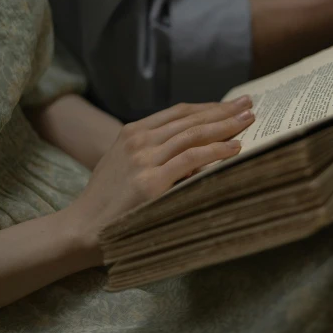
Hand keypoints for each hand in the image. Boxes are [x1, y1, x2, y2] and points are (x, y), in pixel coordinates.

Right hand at [62, 97, 254, 264]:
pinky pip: (192, 159)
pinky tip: (235, 147)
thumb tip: (195, 149)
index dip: (208, 107)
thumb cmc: (108, 202)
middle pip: (190, 119)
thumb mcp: (125, 165)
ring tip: (248, 120)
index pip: (179, 113)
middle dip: (223, 111)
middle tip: (249, 103)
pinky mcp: (150, 181)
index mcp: (132, 132)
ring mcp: (143, 159)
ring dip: (225, 125)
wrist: (83, 228)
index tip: (230, 104)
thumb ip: (153, 153)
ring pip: (194, 134)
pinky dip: (216, 150)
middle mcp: (138, 140)